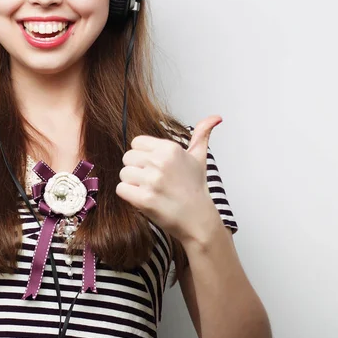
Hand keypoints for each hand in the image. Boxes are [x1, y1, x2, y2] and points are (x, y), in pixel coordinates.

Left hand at [115, 115, 222, 242]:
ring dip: (133, 184)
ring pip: (123, 174)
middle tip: (153, 181)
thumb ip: (202, 135)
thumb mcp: (200, 158)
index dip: (142, 155)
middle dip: (137, 169)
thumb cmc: (196, 189)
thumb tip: (215, 117)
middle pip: (127, 157)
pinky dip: (129, 196)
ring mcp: (152, 180)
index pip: (136, 142)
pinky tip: (145, 199)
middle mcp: (160, 161)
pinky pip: (121, 189)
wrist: (198, 220)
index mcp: (170, 148)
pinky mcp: (144, 199)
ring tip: (151, 190)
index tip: (154, 166)